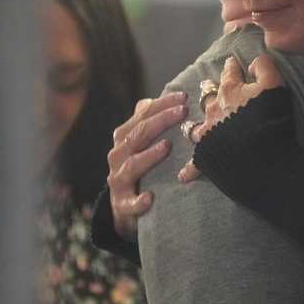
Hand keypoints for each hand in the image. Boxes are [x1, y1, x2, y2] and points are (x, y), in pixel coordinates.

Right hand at [106, 92, 188, 239]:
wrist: (125, 206)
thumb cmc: (141, 167)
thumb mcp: (144, 142)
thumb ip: (152, 120)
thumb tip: (174, 96)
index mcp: (125, 138)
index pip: (142, 115)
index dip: (162, 104)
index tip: (184, 97)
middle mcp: (119, 155)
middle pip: (138, 135)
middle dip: (161, 121)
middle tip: (183, 112)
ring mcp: (119, 180)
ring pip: (131, 165)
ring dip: (149, 155)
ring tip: (167, 146)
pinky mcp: (123, 205)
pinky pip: (129, 203)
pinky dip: (138, 201)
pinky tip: (149, 198)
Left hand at [179, 55, 285, 181]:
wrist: (263, 155)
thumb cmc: (272, 118)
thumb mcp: (276, 84)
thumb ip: (264, 67)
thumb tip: (251, 65)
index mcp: (231, 91)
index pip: (230, 72)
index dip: (232, 66)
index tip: (232, 62)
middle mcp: (214, 109)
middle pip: (208, 95)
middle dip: (209, 89)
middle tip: (209, 87)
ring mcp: (208, 133)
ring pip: (194, 125)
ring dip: (194, 123)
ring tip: (193, 125)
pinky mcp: (206, 156)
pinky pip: (194, 163)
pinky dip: (189, 169)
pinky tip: (184, 175)